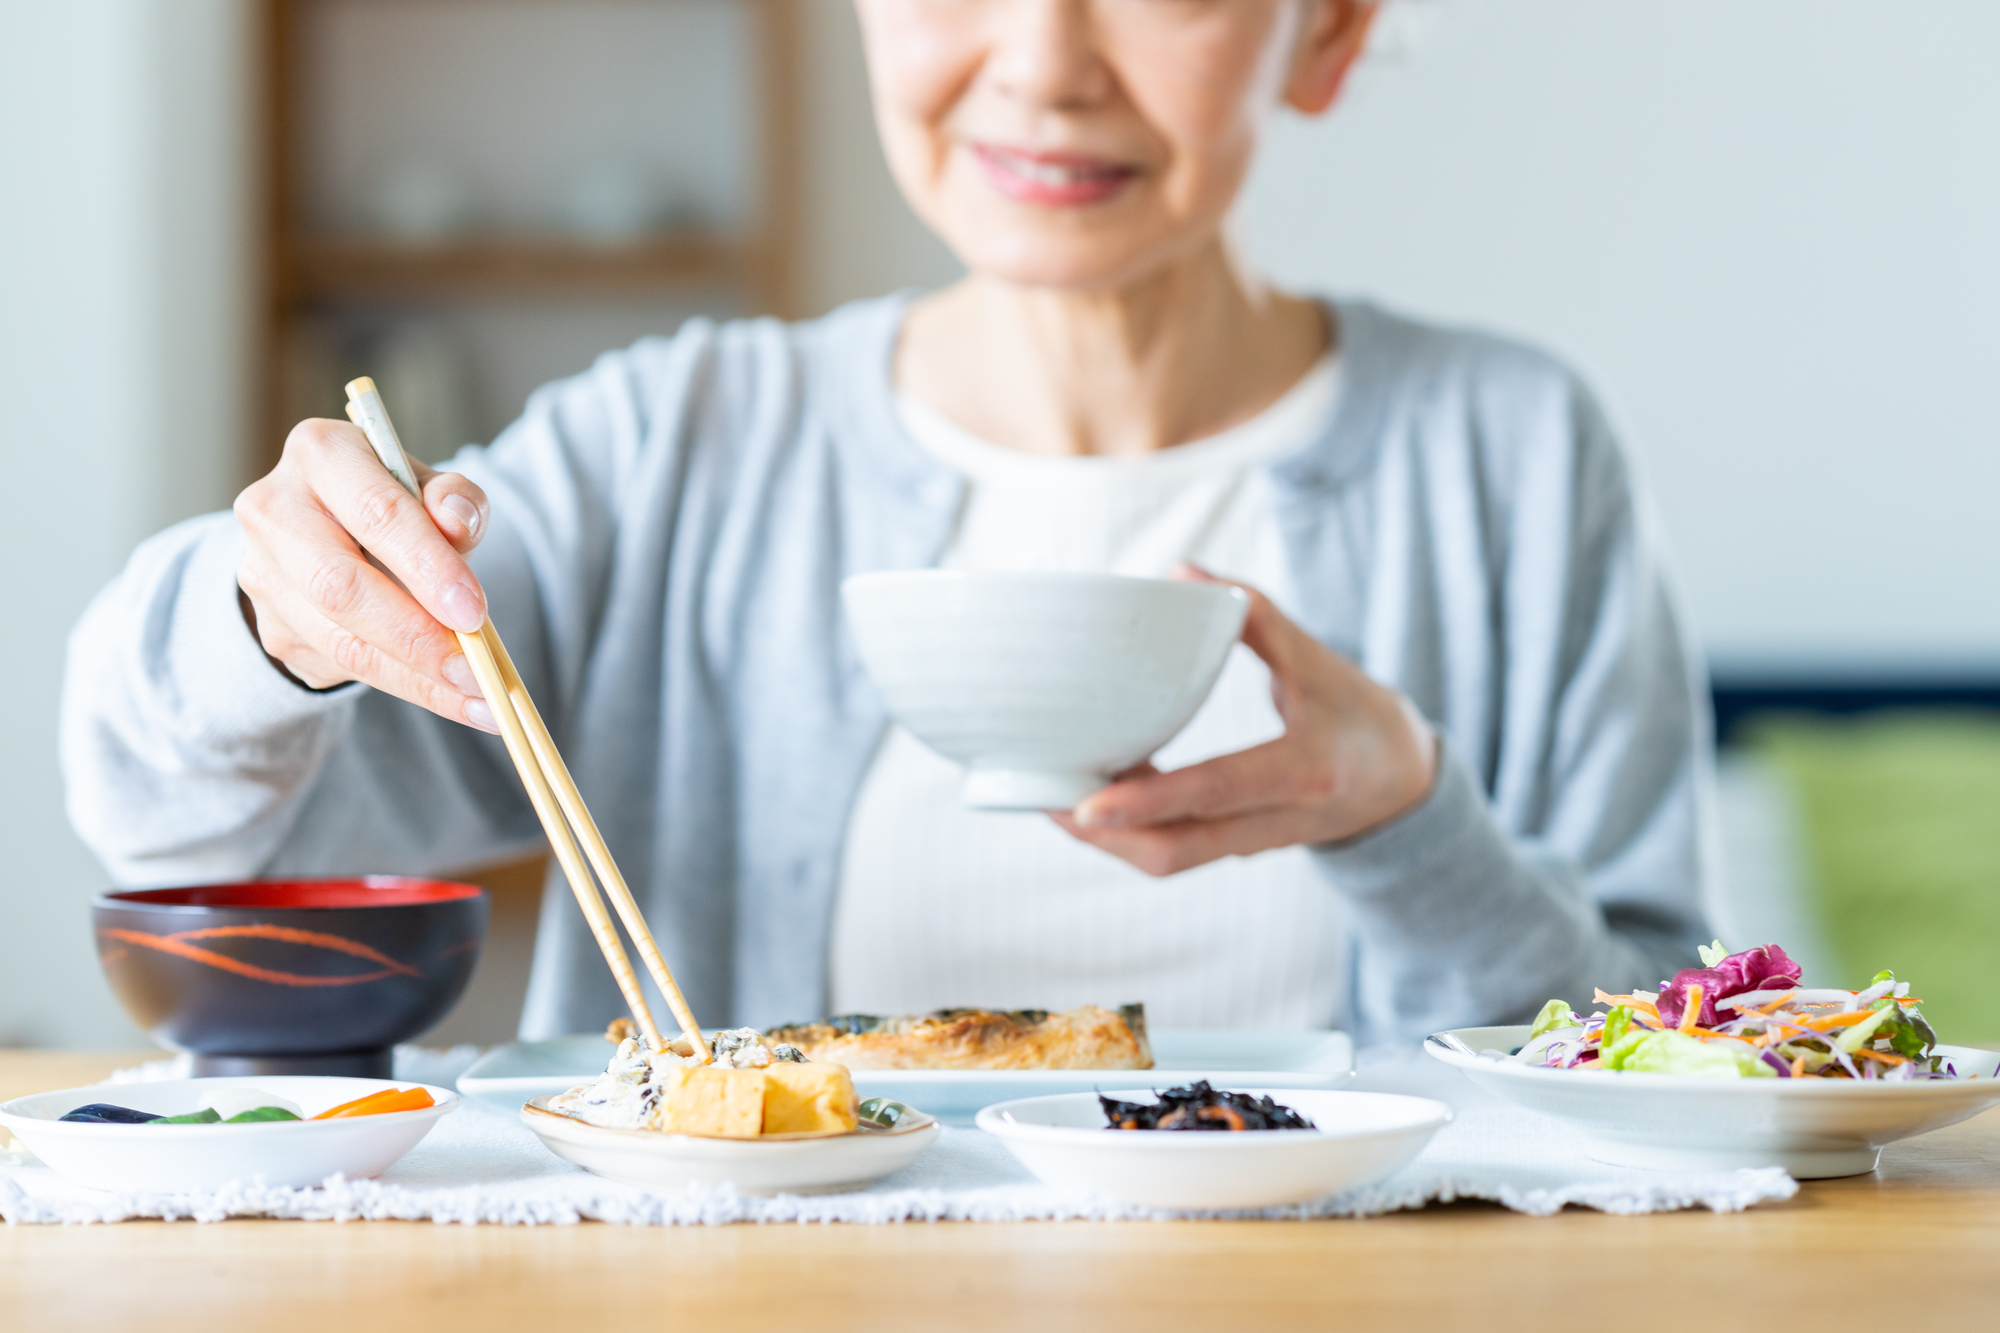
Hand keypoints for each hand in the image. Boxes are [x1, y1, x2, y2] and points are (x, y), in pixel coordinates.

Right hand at [233, 418, 496, 730]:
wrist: (330, 532)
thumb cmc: (392, 503)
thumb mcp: (431, 486)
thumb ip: (454, 499)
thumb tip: (457, 520)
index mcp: (320, 453)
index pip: (376, 512)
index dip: (428, 566)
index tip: (475, 612)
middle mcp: (274, 510)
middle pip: (342, 586)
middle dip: (416, 635)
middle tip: (477, 668)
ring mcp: (263, 573)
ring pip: (340, 639)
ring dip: (416, 677)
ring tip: (478, 696)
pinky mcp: (272, 627)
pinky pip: (341, 667)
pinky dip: (405, 686)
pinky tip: (453, 698)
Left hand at [1051, 567, 1435, 875]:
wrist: (1405, 784)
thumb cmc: (1360, 713)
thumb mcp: (1321, 657)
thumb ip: (1255, 613)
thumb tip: (1180, 572)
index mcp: (1302, 771)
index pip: (1212, 791)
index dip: (1145, 801)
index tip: (1083, 804)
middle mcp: (1276, 821)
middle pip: (1173, 851)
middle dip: (1100, 835)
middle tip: (1042, 794)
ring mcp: (1254, 844)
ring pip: (1167, 860)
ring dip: (1105, 835)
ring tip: (1053, 789)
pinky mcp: (1236, 848)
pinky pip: (1174, 849)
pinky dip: (1129, 828)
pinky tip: (1094, 789)